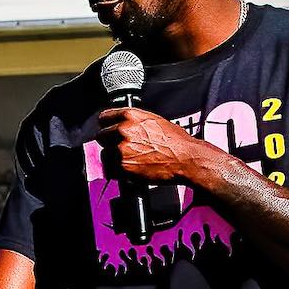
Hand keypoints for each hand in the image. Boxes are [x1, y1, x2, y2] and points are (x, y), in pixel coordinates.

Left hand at [94, 106, 222, 186]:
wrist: (186, 158)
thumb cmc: (176, 142)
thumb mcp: (154, 121)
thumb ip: (134, 122)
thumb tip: (122, 126)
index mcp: (130, 115)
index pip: (104, 117)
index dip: (107, 126)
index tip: (108, 130)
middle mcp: (123, 130)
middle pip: (102, 136)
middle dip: (110, 143)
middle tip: (122, 149)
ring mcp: (122, 149)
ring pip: (105, 155)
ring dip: (113, 159)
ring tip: (128, 161)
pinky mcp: (124, 166)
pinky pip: (110, 170)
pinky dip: (117, 172)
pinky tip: (129, 170)